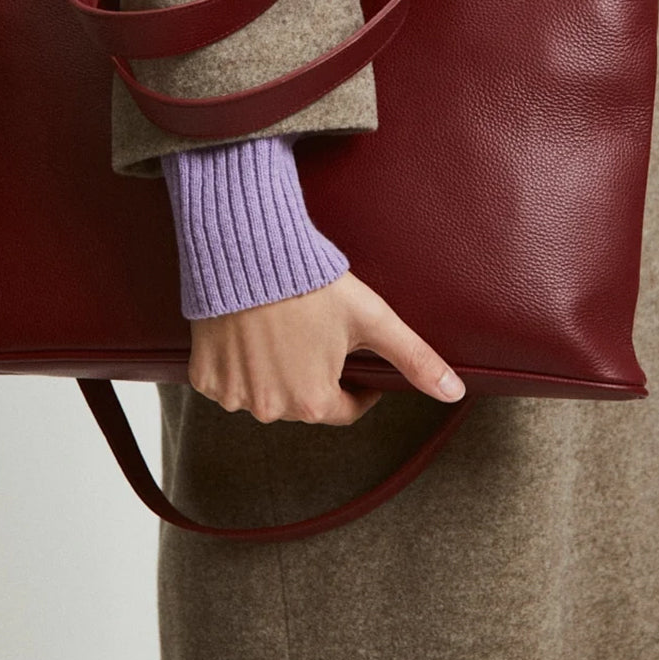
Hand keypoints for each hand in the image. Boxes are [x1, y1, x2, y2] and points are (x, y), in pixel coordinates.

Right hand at [187, 269, 466, 424]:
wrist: (247, 250)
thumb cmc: (313, 284)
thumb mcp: (372, 318)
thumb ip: (415, 358)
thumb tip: (454, 392)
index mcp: (314, 403)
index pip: (346, 408)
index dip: (358, 382)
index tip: (353, 351)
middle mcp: (271, 409)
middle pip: (304, 400)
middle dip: (315, 374)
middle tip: (316, 332)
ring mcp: (234, 395)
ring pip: (265, 392)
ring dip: (275, 372)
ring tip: (283, 330)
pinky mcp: (204, 376)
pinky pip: (228, 381)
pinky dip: (239, 365)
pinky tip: (249, 333)